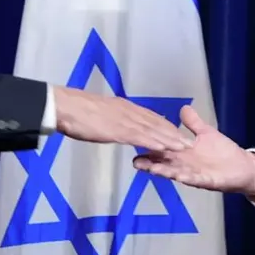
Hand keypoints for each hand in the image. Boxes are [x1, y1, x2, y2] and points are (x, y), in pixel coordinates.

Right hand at [53, 86, 191, 150]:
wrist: (65, 106)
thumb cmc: (77, 110)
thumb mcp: (100, 113)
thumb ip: (112, 119)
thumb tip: (118, 126)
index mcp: (125, 108)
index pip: (151, 117)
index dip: (166, 126)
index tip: (178, 133)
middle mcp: (129, 112)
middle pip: (157, 123)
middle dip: (174, 133)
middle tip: (190, 143)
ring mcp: (125, 120)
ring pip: (153, 130)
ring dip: (170, 139)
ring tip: (184, 148)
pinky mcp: (118, 129)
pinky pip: (139, 136)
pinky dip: (153, 142)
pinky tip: (164, 148)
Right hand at [132, 105, 254, 194]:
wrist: (243, 166)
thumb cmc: (222, 152)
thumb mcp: (206, 134)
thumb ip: (193, 123)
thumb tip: (183, 108)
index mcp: (183, 154)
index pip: (163, 151)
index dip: (150, 148)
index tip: (135, 143)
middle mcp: (185, 166)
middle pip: (164, 165)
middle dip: (151, 164)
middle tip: (136, 161)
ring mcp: (195, 175)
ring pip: (176, 174)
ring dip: (166, 172)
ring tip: (153, 169)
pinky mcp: (208, 181)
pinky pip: (196, 180)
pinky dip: (188, 178)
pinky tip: (180, 176)